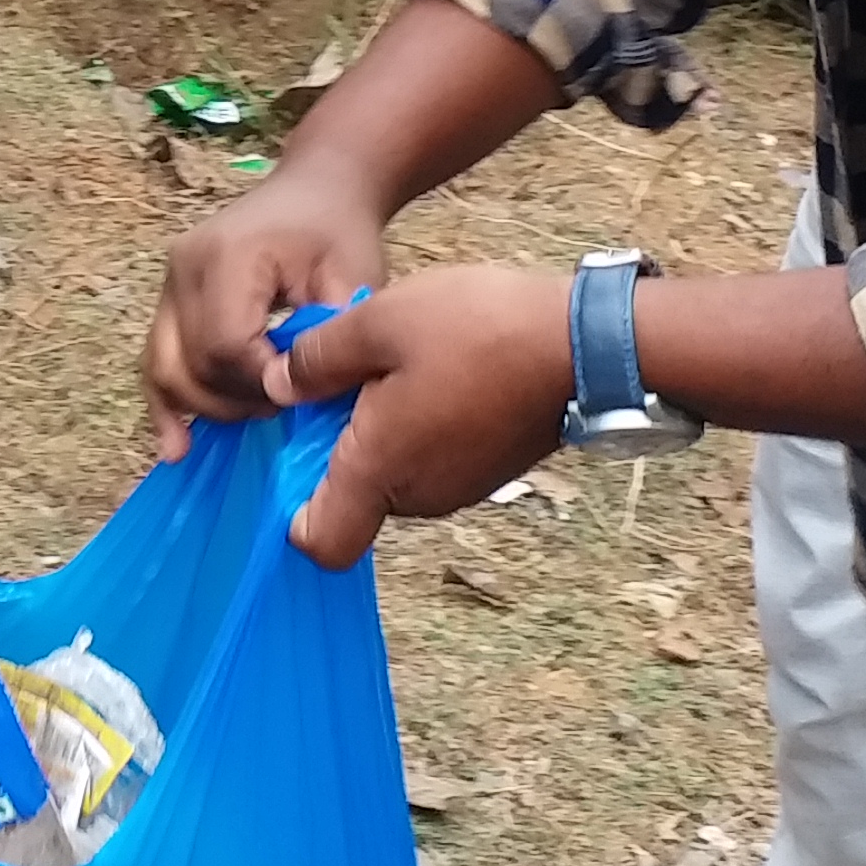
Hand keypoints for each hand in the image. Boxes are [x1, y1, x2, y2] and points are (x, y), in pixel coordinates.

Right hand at [143, 172, 393, 453]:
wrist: (315, 189)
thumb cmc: (340, 233)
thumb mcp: (351, 277)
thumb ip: (322, 335)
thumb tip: (287, 393)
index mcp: (229, 256)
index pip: (227, 344)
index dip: (261, 383)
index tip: (303, 393)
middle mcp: (184, 267)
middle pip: (192, 363)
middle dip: (237, 400)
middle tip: (286, 405)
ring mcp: (169, 282)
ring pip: (165, 368)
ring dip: (206, 407)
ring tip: (250, 418)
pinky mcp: (168, 297)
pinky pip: (157, 360)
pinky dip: (166, 405)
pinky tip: (175, 447)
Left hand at [269, 266, 572, 567]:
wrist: (586, 342)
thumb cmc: (479, 329)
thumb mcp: (379, 322)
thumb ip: (318, 360)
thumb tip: (279, 387)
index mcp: (380, 470)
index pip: (320, 543)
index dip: (293, 511)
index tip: (293, 450)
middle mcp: (418, 495)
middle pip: (354, 497)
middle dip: (339, 444)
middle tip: (349, 372)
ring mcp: (459, 487)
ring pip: (395, 474)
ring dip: (383, 429)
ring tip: (401, 361)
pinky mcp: (488, 471)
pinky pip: (433, 459)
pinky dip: (423, 426)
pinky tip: (441, 369)